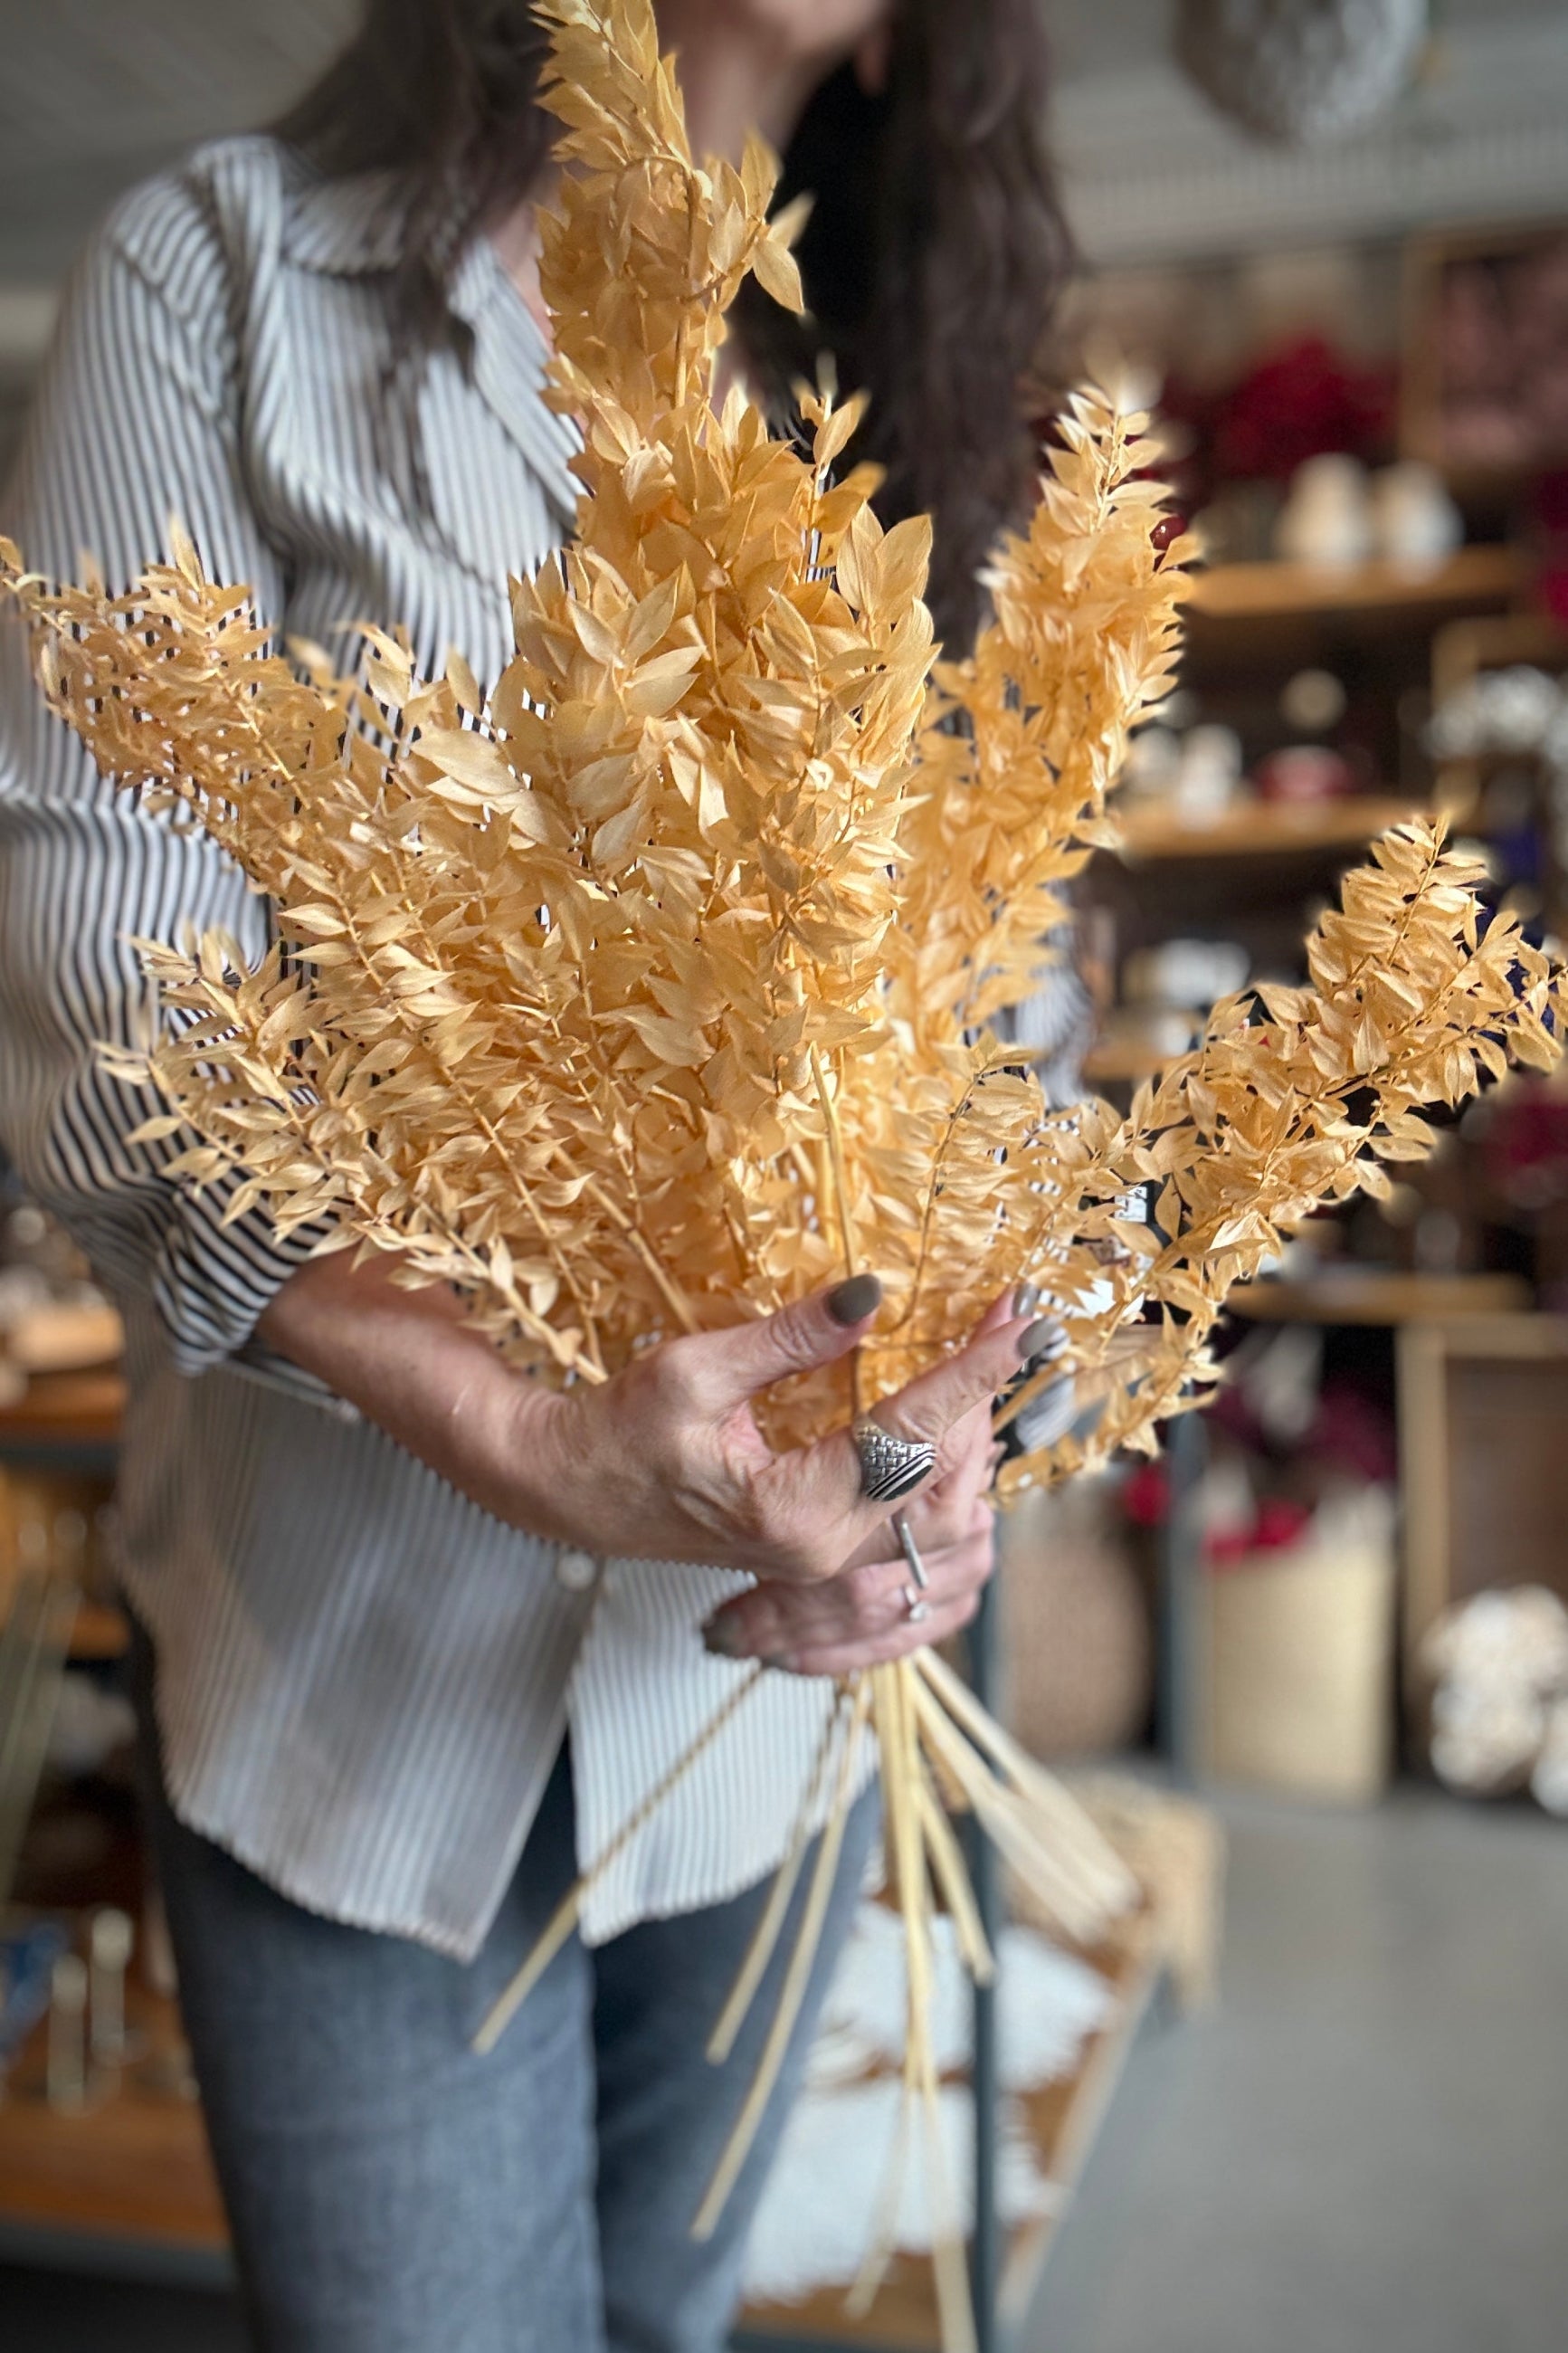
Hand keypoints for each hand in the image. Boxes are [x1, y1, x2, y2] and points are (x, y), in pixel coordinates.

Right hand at [260, 1251, 1053, 1584]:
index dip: (970, 1374)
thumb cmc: (615, 1435)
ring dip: (967, 1436)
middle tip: (1009, 1326)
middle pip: (944, 1484)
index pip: (911, 1434)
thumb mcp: (695, 1372)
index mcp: (797, 1512)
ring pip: (935, 1509)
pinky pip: (905, 1513)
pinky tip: (947, 1409)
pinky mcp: (820, 1546)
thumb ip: (791, 1338)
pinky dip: (938, 1460)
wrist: (566, 1491)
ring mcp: (825, 1556)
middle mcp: (824, 1548)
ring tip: (985, 1358)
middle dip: (983, 1403)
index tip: (1016, 1324)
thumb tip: (871, 1293)